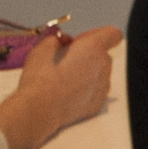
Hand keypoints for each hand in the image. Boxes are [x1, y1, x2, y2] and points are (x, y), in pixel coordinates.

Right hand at [0, 26, 122, 148]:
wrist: (35, 114)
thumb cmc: (37, 81)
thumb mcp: (39, 53)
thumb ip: (52, 41)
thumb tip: (57, 40)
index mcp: (92, 50)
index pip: (112, 34)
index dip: (98, 35)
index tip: (81, 41)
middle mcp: (102, 68)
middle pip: (103, 54)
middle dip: (88, 55)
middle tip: (64, 61)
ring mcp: (101, 89)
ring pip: (100, 74)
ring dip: (87, 73)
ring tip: (63, 81)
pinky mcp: (95, 106)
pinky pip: (95, 92)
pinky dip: (85, 90)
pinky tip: (66, 96)